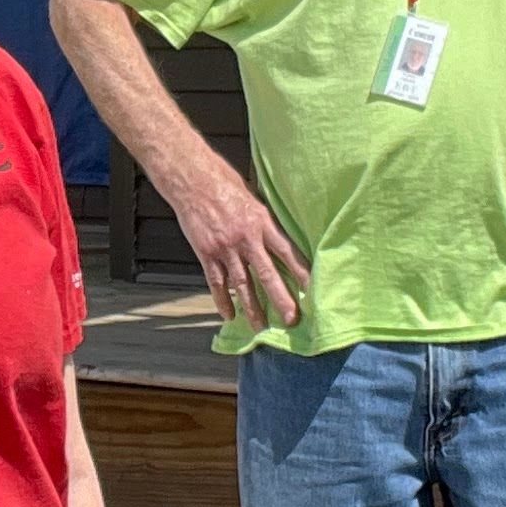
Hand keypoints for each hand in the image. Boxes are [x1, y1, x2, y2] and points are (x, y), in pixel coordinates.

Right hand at [164, 156, 307, 326]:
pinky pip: (216, 282)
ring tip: (261, 327)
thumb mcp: (254, 196)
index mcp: (262, 222)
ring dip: (253, 308)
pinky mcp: (206, 253)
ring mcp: (225, 248)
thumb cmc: (224, 182)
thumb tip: (280, 236)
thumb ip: (266, 220)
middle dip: (281, 298)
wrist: (192, 179)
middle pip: (267, 273)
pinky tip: (229, 315)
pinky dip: (222, 300)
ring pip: (242, 284)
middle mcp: (246, 238)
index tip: (313, 289)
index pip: (287, 252)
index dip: (301, 272)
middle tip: (291, 319)